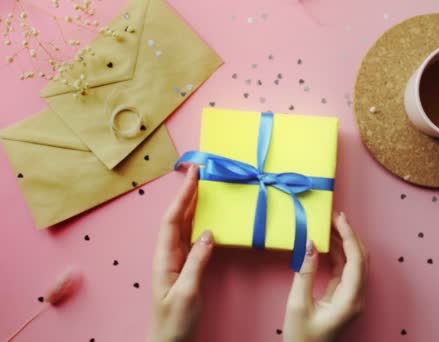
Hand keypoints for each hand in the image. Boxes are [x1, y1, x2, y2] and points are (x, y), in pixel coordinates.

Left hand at [149, 165, 213, 341]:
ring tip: (203, 186)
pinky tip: (205, 215)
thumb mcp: (187, 292)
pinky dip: (197, 221)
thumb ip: (197, 262)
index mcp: (165, 258)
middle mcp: (168, 254)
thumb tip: (209, 233)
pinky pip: (190, 237)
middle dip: (186, 193)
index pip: (172, 219)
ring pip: (183, 225)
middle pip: (176, 217)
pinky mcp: (183, 266)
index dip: (183, 196)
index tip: (194, 175)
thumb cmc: (175, 321)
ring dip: (192, 204)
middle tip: (199, 171)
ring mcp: (175, 259)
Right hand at [283, 212, 368, 341]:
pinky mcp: (344, 297)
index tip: (339, 218)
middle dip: (350, 235)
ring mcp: (352, 298)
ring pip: (354, 263)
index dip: (349, 236)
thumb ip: (305, 272)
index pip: (356, 260)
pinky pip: (345, 270)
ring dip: (344, 243)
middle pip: (360, 258)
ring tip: (330, 225)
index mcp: (350, 300)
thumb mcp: (298, 305)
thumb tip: (311, 244)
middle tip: (335, 216)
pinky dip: (338, 254)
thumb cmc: (301, 338)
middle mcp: (356, 298)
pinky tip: (328, 243)